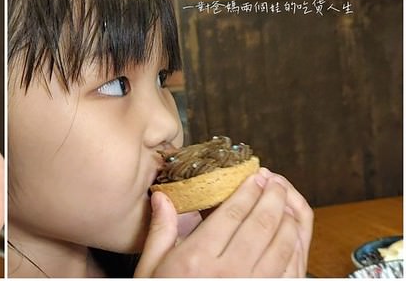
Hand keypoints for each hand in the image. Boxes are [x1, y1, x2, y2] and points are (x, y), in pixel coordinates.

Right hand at [135, 168, 312, 277]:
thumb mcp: (150, 269)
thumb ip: (159, 231)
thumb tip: (162, 198)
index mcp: (197, 259)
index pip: (232, 213)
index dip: (248, 190)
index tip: (255, 176)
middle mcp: (228, 272)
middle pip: (261, 225)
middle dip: (272, 198)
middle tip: (274, 182)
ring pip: (281, 246)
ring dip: (287, 220)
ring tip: (286, 202)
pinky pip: (288, 272)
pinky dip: (295, 250)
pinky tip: (293, 236)